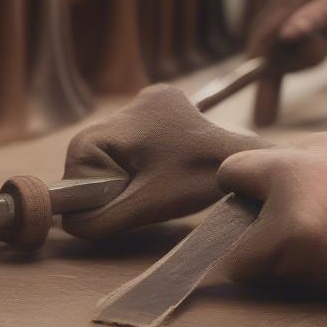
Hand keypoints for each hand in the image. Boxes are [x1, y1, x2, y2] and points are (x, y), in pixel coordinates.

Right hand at [62, 84, 265, 238]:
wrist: (257, 166)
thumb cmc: (203, 179)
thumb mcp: (146, 204)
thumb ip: (101, 218)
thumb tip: (68, 224)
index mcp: (128, 114)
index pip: (80, 160)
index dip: (97, 190)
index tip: (130, 197)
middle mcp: (136, 102)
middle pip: (95, 157)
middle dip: (113, 184)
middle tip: (145, 197)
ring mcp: (152, 107)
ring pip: (114, 155)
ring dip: (127, 178)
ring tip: (159, 187)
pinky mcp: (166, 119)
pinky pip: (135, 149)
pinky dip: (141, 168)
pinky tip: (165, 175)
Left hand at [216, 120, 326, 293]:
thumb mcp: (284, 157)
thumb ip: (240, 174)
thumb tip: (223, 188)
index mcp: (283, 236)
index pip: (233, 265)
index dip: (233, 244)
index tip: (245, 225)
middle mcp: (305, 266)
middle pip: (260, 273)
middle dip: (262, 247)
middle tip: (279, 214)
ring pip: (287, 277)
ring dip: (289, 256)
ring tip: (312, 219)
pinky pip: (316, 279)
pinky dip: (317, 261)